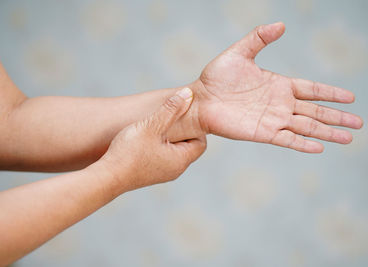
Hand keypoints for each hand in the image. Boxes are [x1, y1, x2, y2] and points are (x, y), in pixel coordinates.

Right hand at [93, 87, 205, 192]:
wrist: (106, 177)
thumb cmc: (129, 152)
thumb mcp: (152, 125)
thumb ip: (171, 109)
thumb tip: (188, 93)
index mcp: (181, 160)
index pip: (201, 142)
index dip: (195, 127)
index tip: (180, 116)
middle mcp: (175, 170)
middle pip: (187, 146)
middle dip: (180, 131)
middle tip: (166, 118)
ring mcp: (162, 174)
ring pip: (172, 152)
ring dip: (166, 138)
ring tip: (152, 127)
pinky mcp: (150, 175)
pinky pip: (161, 158)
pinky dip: (156, 147)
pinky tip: (142, 139)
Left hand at [190, 22, 362, 152]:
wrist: (199, 99)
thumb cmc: (215, 77)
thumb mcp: (239, 53)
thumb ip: (259, 38)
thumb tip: (281, 24)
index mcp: (278, 84)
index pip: (311, 90)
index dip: (330, 93)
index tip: (350, 98)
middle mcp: (279, 103)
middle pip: (315, 111)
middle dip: (337, 117)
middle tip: (358, 123)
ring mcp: (272, 119)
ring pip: (306, 126)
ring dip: (327, 132)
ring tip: (347, 138)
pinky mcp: (261, 132)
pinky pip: (287, 139)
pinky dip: (302, 143)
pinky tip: (319, 147)